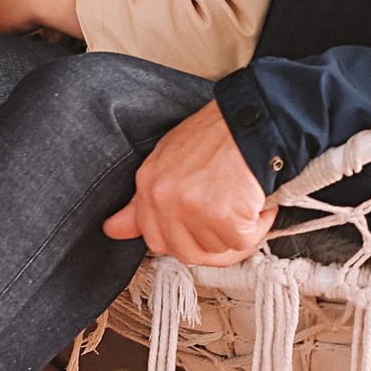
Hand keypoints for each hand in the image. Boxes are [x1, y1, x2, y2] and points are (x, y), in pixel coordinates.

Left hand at [105, 102, 276, 264]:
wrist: (255, 119)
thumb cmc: (220, 133)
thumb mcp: (171, 156)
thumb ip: (143, 199)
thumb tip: (113, 229)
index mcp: (150, 183)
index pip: (154, 238)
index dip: (184, 239)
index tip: (201, 232)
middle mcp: (165, 197)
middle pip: (186, 251)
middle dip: (212, 243)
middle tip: (229, 223)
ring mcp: (193, 208)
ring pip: (216, 250)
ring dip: (237, 233)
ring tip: (245, 205)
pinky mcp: (223, 216)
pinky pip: (242, 242)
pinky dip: (257, 227)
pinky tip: (258, 205)